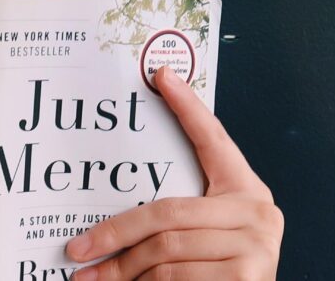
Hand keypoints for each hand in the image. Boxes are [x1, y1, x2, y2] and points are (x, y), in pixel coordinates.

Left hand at [66, 66, 283, 279]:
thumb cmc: (223, 258)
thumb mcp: (210, 224)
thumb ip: (181, 210)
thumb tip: (121, 207)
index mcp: (243, 185)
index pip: (211, 137)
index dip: (187, 105)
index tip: (162, 74)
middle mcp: (255, 208)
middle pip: (168, 212)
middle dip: (116, 235)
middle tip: (78, 250)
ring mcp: (256, 244)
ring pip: (166, 253)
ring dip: (124, 270)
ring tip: (93, 278)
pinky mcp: (248, 278)